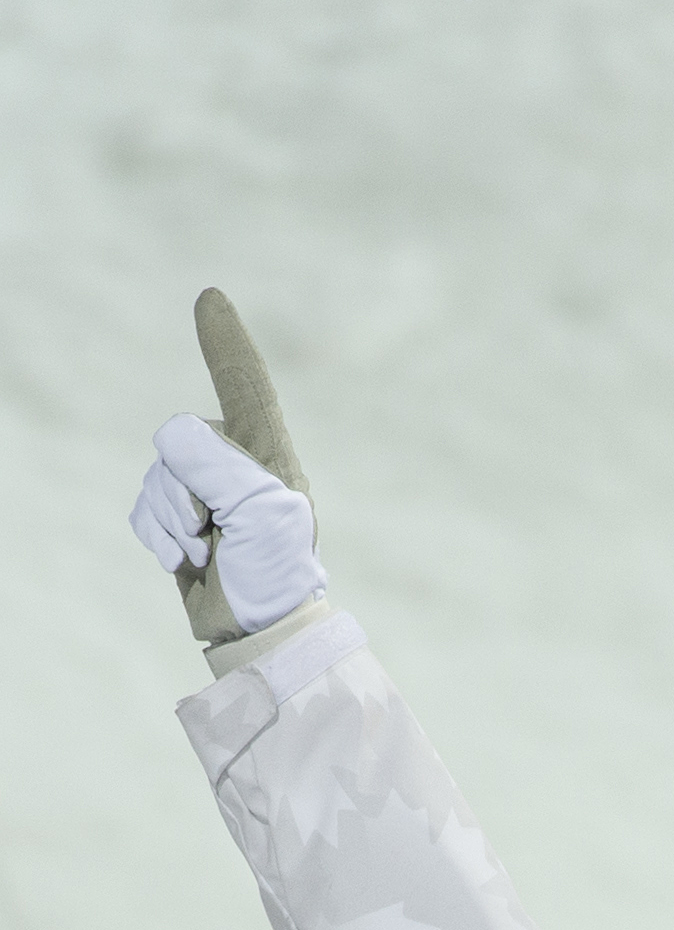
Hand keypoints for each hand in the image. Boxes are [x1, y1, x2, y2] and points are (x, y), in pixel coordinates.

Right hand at [128, 290, 325, 645]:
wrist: (257, 630)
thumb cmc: (276, 573)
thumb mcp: (261, 511)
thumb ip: (214, 462)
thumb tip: (171, 440)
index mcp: (268, 453)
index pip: (245, 386)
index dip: (224, 344)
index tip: (209, 299)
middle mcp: (234, 463)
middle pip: (178, 440)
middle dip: (187, 489)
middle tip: (224, 531)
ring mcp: (203, 490)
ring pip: (155, 475)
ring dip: (175, 520)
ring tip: (212, 550)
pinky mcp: (176, 519)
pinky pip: (142, 507)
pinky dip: (158, 536)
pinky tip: (188, 559)